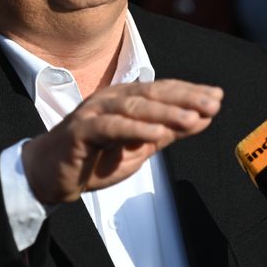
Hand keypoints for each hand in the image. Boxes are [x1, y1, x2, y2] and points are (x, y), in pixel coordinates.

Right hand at [21, 80, 222, 204]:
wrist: (49, 175)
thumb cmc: (92, 158)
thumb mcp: (137, 148)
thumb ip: (165, 132)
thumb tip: (200, 119)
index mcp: (124, 100)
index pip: (162, 91)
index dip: (190, 93)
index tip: (217, 97)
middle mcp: (110, 99)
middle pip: (152, 94)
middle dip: (185, 99)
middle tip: (212, 104)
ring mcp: (94, 112)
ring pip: (134, 107)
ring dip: (165, 112)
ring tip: (192, 119)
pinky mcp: (81, 131)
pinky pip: (112, 127)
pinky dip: (135, 130)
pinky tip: (157, 134)